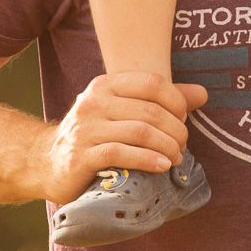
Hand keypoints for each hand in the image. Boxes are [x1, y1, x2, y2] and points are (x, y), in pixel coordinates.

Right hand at [41, 67, 204, 196]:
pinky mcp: (81, 157)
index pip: (152, 83)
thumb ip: (161, 102)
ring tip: (176, 158)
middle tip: (183, 145)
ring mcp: (85, 129)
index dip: (176, 101)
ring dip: (167, 147)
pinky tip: (162, 167)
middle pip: (150, 111)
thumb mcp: (122, 112)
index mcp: (105, 85)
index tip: (184, 120)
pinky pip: (122, 154)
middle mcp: (93, 102)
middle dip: (175, 130)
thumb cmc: (94, 136)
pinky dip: (149, 161)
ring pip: (140, 133)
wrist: (47, 163)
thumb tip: (202, 94)